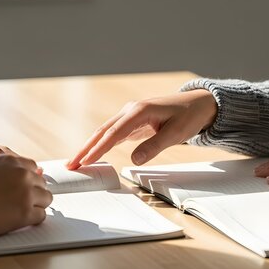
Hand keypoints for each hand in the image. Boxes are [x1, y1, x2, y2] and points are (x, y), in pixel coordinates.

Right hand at [0, 155, 52, 237]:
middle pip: (41, 183)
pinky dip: (32, 220)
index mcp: (8, 161)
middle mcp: (20, 174)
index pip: (31, 166)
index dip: (28, 179)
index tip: (24, 187)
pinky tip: (18, 221)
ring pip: (46, 199)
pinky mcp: (26, 213)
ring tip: (18, 212)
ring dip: (35, 206)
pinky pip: (41, 216)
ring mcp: (26, 193)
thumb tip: (27, 174)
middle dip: (33, 192)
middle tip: (18, 203)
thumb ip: (2, 171)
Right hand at [67, 89, 217, 168]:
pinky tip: (92, 154)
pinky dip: (101, 144)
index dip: (99, 148)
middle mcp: (131, 110)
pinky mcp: (132, 122)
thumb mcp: (176, 133)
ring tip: (76, 162)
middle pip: (102, 131)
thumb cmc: (189, 116)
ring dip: (90, 146)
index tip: (86, 161)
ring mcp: (130, 115)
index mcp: (139, 111)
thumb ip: (154, 146)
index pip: (114, 133)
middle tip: (71, 164)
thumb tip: (134, 160)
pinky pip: (113, 133)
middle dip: (86, 148)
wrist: (198, 104)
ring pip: (105, 132)